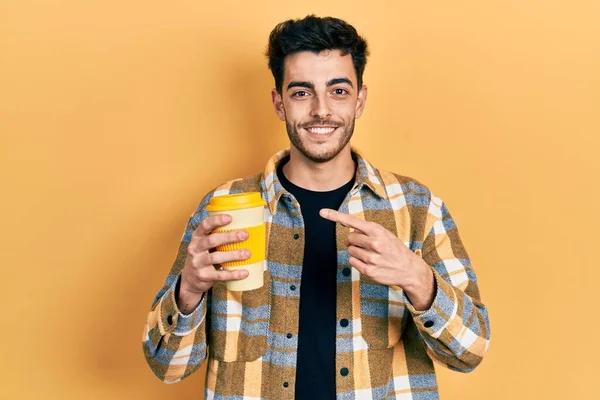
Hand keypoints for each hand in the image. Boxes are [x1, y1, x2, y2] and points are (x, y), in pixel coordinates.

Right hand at [178, 214, 250, 311]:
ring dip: (233, 255)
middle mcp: (195, 248)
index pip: (204, 225)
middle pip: (212, 240)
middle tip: (245, 234)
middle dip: (229, 237)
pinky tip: (244, 272)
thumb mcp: (205, 244)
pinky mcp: (204, 276)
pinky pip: (220, 275)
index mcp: (197, 237)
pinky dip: (233, 274)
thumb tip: (244, 228)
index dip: (216, 220)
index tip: (230, 217)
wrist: (191, 279)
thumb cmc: (204, 256)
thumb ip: (218, 236)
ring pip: (216, 257)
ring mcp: (198, 263)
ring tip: (247, 253)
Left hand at [319, 208, 434, 309]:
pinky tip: (370, 263)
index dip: (335, 216)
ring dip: (357, 251)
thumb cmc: (394, 249)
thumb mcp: (384, 234)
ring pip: (350, 250)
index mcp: (377, 231)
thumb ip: (367, 231)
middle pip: (349, 238)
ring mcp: (371, 258)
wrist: (409, 269)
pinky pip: (352, 261)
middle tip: (367, 245)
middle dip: (354, 241)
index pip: (352, 222)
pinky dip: (357, 261)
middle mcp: (374, 243)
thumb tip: (349, 232)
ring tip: (371, 254)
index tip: (322, 212)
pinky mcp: (368, 271)